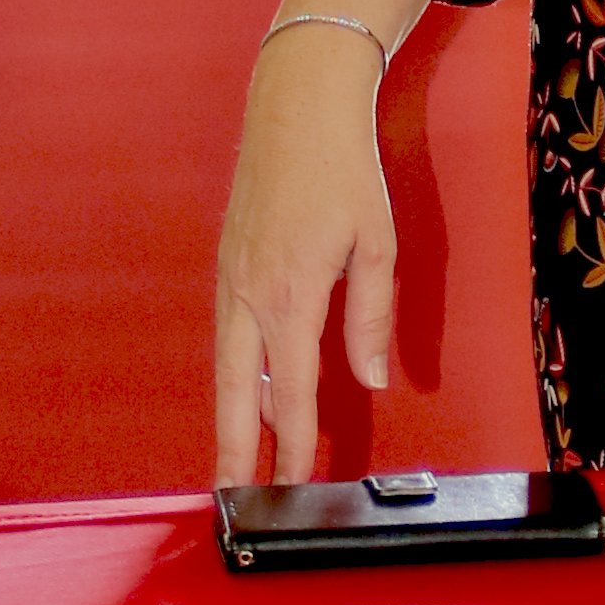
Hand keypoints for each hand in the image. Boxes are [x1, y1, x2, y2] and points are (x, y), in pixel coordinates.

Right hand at [213, 19, 404, 489]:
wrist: (296, 106)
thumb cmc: (343, 169)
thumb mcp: (377, 244)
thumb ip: (372, 317)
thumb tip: (373, 377)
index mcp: (290, 295)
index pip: (291, 392)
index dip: (293, 446)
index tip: (293, 485)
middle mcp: (249, 295)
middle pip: (236, 394)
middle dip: (236, 451)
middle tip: (235, 498)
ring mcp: (230, 280)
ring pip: (226, 367)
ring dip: (232, 417)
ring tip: (241, 463)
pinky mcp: (227, 266)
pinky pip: (228, 337)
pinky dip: (234, 376)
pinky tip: (249, 395)